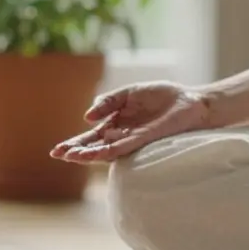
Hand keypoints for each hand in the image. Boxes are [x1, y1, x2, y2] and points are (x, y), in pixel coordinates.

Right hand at [49, 81, 211, 163]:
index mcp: (117, 123)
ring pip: (105, 150)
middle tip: (57, 155)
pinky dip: (107, 151)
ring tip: (70, 156)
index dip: (74, 143)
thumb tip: (87, 116)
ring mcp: (132, 139)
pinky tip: (95, 153)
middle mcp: (122, 135)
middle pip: (94, 146)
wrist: (191, 101)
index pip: (91, 136)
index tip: (57, 150)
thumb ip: (108, 101)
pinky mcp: (144, 140)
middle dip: (76, 151)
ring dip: (88, 154)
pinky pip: (123, 147)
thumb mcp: (130, 93)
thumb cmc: (164, 97)